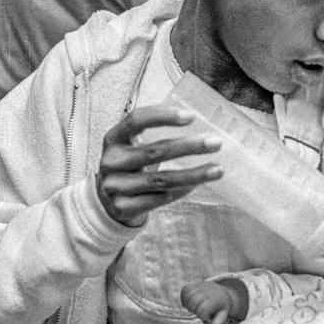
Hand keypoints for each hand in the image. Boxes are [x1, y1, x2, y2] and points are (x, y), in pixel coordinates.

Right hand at [96, 102, 222, 226]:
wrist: (105, 202)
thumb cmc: (130, 166)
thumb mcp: (132, 146)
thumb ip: (154, 135)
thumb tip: (201, 128)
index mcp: (113, 138)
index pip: (136, 120)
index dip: (163, 116)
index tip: (191, 116)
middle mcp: (111, 161)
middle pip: (154, 151)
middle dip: (189, 146)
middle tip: (216, 142)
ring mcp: (114, 186)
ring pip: (162, 179)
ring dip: (194, 174)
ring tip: (218, 169)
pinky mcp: (123, 207)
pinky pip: (161, 198)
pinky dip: (182, 190)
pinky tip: (198, 184)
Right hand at [181, 279, 235, 323]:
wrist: (221, 293)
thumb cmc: (220, 308)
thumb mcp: (222, 316)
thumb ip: (217, 323)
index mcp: (215, 300)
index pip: (202, 310)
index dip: (202, 316)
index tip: (206, 316)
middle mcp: (208, 291)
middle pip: (192, 303)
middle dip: (193, 310)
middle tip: (199, 311)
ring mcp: (200, 285)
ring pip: (187, 296)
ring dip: (188, 304)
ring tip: (195, 307)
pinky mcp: (194, 284)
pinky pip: (184, 290)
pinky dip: (184, 298)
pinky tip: (190, 302)